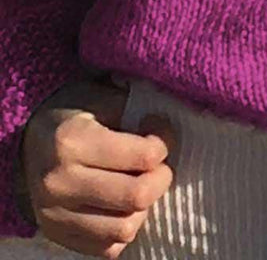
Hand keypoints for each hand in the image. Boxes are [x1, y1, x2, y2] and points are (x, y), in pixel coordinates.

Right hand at [18, 74, 177, 258]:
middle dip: (161, 179)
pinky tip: (122, 207)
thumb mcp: (98, 96)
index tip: (159, 132)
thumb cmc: (72, 114)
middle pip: (137, 196)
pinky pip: (107, 249)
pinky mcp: (56, 236)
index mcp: (72, 141)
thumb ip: (132, 108)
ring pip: (124, 229)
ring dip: (143, 209)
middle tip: (159, 165)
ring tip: (139, 186)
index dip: (163, 143)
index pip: (144, 156)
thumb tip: (164, 129)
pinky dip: (123, 230)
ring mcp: (55, 215)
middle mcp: (61, 183)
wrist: (28, 142)